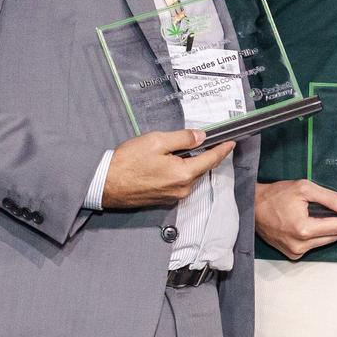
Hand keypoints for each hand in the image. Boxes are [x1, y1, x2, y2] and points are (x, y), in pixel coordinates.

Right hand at [101, 129, 234, 208]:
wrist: (105, 184)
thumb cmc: (127, 162)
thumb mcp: (156, 141)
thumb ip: (182, 139)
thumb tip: (200, 137)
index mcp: (183, 174)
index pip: (211, 160)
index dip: (222, 150)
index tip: (231, 143)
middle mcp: (182, 189)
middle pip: (200, 168)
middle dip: (201, 154)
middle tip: (196, 140)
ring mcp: (173, 196)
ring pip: (188, 175)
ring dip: (186, 163)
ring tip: (171, 152)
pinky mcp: (164, 200)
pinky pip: (178, 183)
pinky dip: (177, 172)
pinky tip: (164, 164)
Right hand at [254, 178, 336, 259]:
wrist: (253, 207)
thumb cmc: (275, 196)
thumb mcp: (304, 189)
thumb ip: (329, 198)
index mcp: (304, 229)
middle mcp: (300, 244)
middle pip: (334, 235)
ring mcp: (295, 251)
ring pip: (325, 241)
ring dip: (330, 229)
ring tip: (324, 214)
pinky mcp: (292, 254)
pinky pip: (314, 245)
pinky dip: (318, 235)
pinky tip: (313, 223)